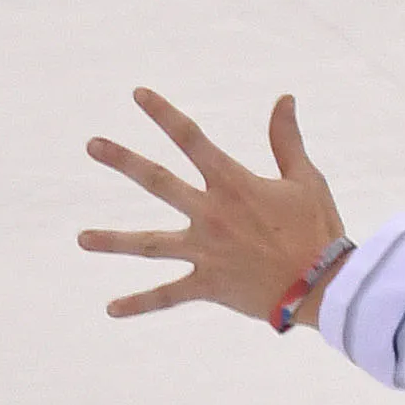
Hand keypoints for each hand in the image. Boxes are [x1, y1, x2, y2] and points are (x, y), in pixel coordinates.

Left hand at [79, 89, 343, 321]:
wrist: (322, 285)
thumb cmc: (317, 229)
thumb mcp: (306, 179)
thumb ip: (286, 140)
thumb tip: (283, 99)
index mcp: (234, 184)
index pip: (192, 140)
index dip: (163, 114)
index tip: (137, 94)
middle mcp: (211, 214)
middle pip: (157, 182)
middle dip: (123, 161)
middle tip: (92, 145)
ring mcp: (204, 250)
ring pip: (148, 244)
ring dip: (112, 241)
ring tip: (81, 239)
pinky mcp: (207, 283)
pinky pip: (167, 296)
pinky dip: (139, 304)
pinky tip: (111, 309)